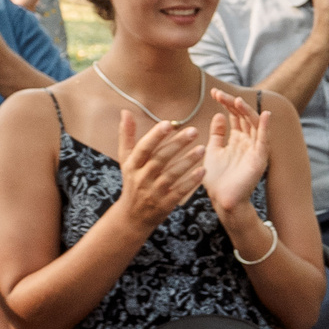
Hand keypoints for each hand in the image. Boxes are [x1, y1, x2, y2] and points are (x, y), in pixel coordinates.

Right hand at [114, 110, 204, 231]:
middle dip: (177, 144)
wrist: (133, 216)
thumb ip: (127, 136)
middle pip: (160, 159)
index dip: (155, 136)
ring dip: (188, 161)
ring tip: (203, 149)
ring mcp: (154, 192)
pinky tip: (203, 170)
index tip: (169, 123)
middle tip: (194, 131)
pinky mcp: (165, 204)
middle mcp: (142, 177)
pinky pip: (180, 191)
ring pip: (172, 174)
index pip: (144, 148)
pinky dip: (191, 181)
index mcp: (132, 164)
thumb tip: (125, 111)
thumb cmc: (132, 181)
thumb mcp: (126, 160)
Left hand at [200, 88, 273, 214]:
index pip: (234, 116)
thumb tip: (219, 115)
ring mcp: (255, 149)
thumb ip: (217, 134)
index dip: (226, 103)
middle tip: (219, 93)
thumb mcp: (213, 151)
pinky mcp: (260, 158)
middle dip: (232, 104)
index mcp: (237, 140)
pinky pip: (265, 140)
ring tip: (237, 100)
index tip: (214, 93)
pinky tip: (265, 114)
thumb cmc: (217, 179)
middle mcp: (248, 142)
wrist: (223, 200)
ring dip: (247, 111)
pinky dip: (266, 127)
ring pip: (254, 125)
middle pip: (243, 117)